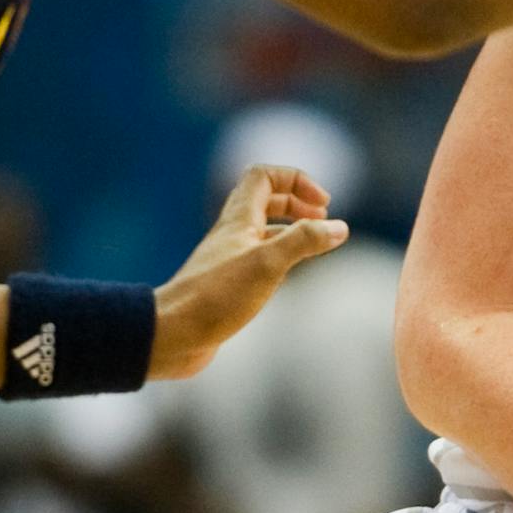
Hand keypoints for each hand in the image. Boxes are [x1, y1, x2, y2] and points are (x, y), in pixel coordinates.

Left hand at [148, 165, 349, 379]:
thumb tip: (340, 228)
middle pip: (265, 200)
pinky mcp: (229, 284)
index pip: (264, 177)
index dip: (296, 180)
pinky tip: (291, 274)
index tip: (322, 205)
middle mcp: (233, 234)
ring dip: (291, 230)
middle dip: (297, 203)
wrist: (172, 335)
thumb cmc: (215, 297)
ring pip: (263, 232)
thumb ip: (304, 241)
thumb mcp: (268, 264)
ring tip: (317, 244)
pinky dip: (281, 258)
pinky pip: (259, 260)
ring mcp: (230, 259)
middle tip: (323, 220)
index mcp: (239, 220)